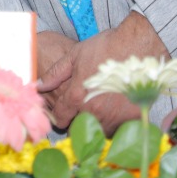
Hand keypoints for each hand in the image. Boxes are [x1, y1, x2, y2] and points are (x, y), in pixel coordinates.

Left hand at [41, 11, 167, 132]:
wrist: (138, 45)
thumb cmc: (105, 47)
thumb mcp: (74, 55)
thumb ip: (55, 73)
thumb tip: (39, 85)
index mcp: (77, 97)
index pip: (61, 118)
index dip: (59, 116)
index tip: (62, 113)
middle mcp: (94, 111)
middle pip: (79, 128)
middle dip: (77, 122)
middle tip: (81, 110)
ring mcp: (114, 116)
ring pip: (99, 131)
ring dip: (96, 125)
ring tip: (99, 110)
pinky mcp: (131, 117)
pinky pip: (119, 129)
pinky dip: (115, 124)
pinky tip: (115, 111)